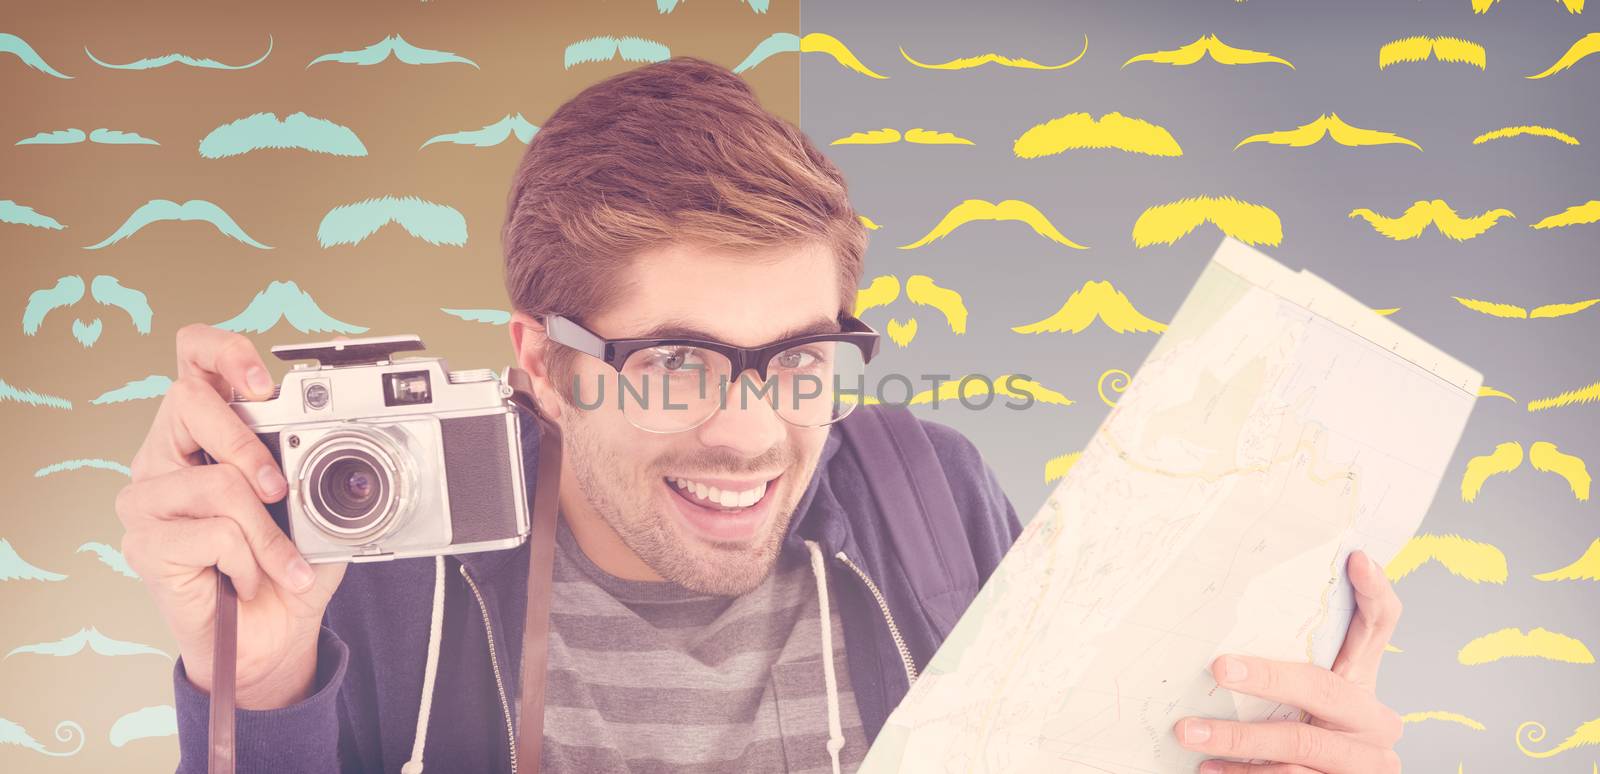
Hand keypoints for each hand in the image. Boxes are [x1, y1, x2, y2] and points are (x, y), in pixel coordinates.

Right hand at [116, 324, 347, 708]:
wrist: (271, 635)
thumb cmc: (288, 563)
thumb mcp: (318, 507)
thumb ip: (320, 467)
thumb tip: (347, 445)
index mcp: (203, 430)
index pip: (193, 359)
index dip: (223, 352)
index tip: (263, 381)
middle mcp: (165, 455)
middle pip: (186, 402)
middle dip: (247, 445)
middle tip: (279, 489)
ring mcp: (147, 498)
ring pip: (216, 482)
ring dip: (265, 531)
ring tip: (279, 562)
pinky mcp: (145, 543)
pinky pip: (213, 535)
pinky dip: (249, 561)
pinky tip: (243, 578)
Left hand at [1173, 549, 1404, 772]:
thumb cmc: (1314, 735)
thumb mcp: (1312, 699)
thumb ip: (1293, 663)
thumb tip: (1229, 632)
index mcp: (1365, 683)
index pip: (1381, 627)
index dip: (1375, 593)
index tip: (1357, 559)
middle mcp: (1376, 721)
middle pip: (1322, 689)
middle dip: (1267, 678)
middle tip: (1218, 668)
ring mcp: (1366, 762)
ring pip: (1298, 746)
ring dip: (1237, 740)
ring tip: (1190, 732)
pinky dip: (1244, 773)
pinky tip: (1209, 768)